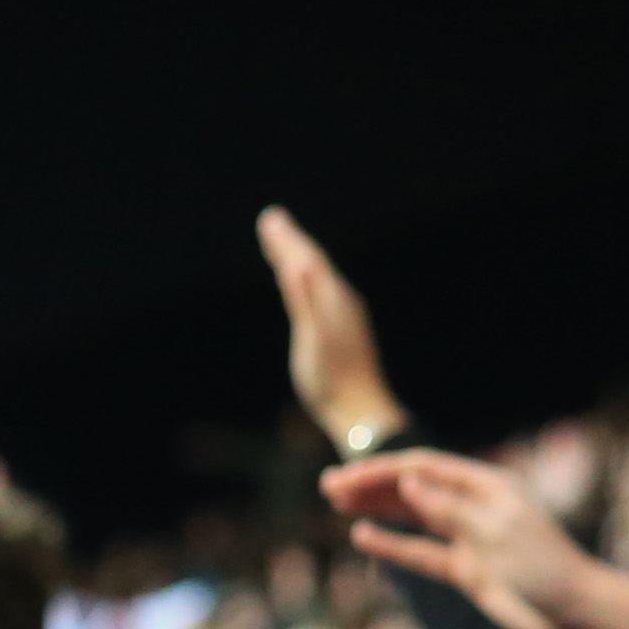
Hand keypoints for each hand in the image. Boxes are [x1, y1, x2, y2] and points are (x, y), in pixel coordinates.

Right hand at [256, 209, 405, 454]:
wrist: (359, 410)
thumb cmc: (332, 379)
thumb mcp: (313, 338)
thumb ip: (305, 299)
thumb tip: (300, 262)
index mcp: (333, 299)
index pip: (308, 259)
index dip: (289, 239)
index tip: (270, 217)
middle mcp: (342, 303)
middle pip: (313, 263)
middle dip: (291, 241)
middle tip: (271, 218)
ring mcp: (342, 316)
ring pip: (317, 277)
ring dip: (297, 257)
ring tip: (281, 242)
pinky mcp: (340, 330)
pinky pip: (320, 293)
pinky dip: (306, 280)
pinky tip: (303, 282)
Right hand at [323, 450, 628, 628]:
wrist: (574, 612)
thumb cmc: (543, 565)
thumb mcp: (494, 531)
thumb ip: (448, 507)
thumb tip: (408, 480)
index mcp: (489, 486)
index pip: (426, 467)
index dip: (383, 469)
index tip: (345, 476)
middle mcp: (477, 506)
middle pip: (415, 488)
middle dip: (372, 485)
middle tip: (328, 486)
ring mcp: (471, 538)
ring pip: (415, 517)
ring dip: (378, 509)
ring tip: (338, 503)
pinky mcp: (468, 569)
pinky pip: (423, 552)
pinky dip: (394, 545)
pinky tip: (364, 536)